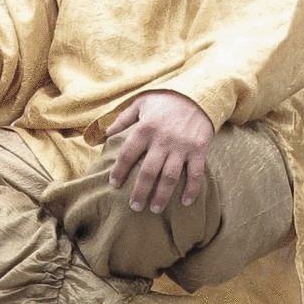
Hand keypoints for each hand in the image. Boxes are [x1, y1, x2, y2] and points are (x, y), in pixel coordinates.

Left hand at [106, 91, 213, 213]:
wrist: (198, 94)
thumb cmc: (166, 100)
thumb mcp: (141, 103)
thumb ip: (123, 119)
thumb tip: (105, 134)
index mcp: (145, 129)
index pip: (127, 154)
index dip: (119, 171)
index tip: (114, 184)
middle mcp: (163, 140)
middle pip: (148, 172)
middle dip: (140, 192)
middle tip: (135, 207)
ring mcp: (182, 147)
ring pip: (170, 177)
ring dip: (162, 196)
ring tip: (154, 209)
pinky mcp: (199, 150)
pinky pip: (196, 173)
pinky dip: (192, 189)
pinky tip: (186, 202)